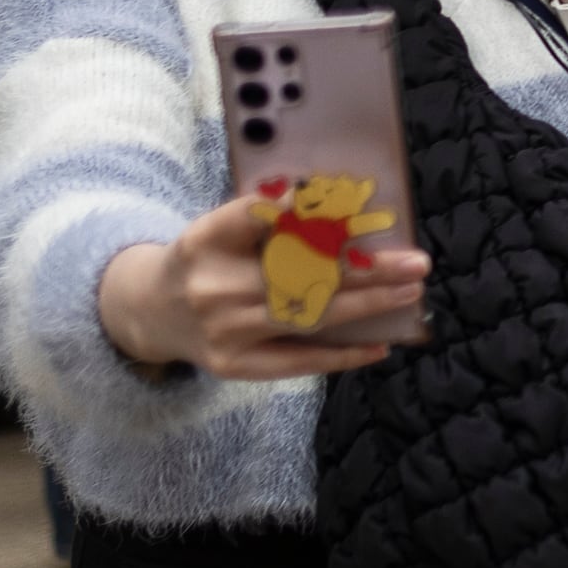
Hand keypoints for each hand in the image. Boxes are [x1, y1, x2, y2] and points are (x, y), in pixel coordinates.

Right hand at [97, 196, 430, 377]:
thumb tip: (343, 203)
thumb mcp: (223, 228)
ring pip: (306, 317)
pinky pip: (297, 362)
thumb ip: (270, 216)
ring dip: (367, 306)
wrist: (150, 312)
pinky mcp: (232, 364)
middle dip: (365, 270)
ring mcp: (223, 329)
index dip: (299, 209)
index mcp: (207, 239)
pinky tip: (381, 345)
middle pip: (298, 275)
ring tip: (410, 293)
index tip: (348, 203)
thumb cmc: (208, 260)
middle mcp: (213, 286)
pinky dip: (342, 355)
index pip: (255, 216)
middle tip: (417, 262)